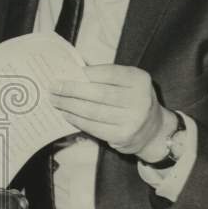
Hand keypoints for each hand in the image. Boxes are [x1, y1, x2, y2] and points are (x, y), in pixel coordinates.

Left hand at [50, 64, 176, 162]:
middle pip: (98, 93)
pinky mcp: (121, 136)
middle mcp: (139, 100)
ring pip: (93, 111)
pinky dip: (76, 120)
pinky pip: (93, 126)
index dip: (88, 73)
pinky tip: (66, 114)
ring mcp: (131, 120)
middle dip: (72, 89)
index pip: (110, 73)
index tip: (69, 72)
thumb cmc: (133, 100)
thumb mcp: (128, 83)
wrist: (153, 130)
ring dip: (69, 105)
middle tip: (54, 87)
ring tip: (55, 100)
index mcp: (139, 80)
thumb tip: (73, 73)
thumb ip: (107, 76)